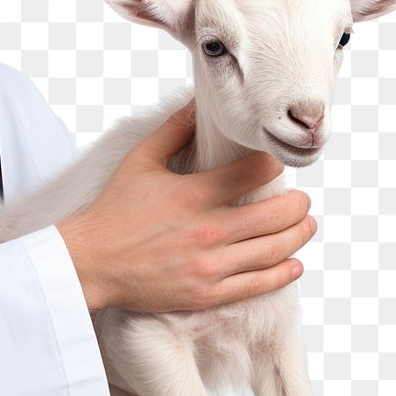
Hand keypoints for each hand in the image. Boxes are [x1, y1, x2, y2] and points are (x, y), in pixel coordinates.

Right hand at [55, 99, 316, 311]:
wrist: (90, 262)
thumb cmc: (112, 210)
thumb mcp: (140, 161)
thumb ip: (174, 130)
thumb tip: (198, 102)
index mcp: (194, 194)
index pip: (256, 172)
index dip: (273, 163)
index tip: (276, 163)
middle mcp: (208, 231)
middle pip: (278, 214)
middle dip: (298, 203)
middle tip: (301, 198)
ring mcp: (210, 266)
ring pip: (275, 250)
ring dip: (298, 235)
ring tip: (306, 225)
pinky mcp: (207, 294)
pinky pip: (258, 284)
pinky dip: (283, 273)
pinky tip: (293, 264)